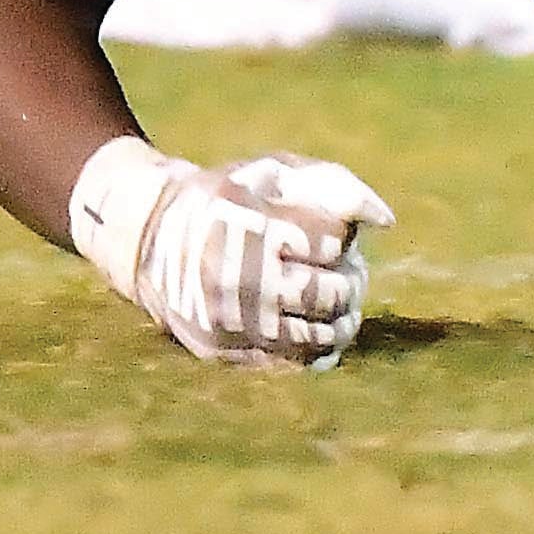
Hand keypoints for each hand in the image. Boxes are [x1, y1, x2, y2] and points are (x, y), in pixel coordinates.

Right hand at [69, 135, 391, 369]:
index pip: (332, 243)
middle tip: (346, 270)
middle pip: (329, 292)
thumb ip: (335, 185)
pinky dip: (317, 348)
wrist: (148, 237)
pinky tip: (321, 330)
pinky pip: (289, 361)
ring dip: (342, 318)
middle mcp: (235, 276)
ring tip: (339, 301)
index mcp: (250, 224)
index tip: (330, 235)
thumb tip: (385, 221)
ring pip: (316, 335)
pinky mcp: (221, 351)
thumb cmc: (227, 198)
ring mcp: (226, 319)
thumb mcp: (273, 173)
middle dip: (350, 280)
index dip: (342, 238)